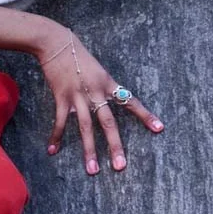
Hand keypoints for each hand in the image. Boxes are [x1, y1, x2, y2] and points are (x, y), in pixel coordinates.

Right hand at [37, 29, 163, 174]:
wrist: (56, 43)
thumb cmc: (77, 55)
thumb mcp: (96, 69)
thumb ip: (102, 87)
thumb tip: (104, 102)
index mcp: (108, 84)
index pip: (130, 101)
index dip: (145, 115)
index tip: (159, 128)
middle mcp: (96, 92)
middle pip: (109, 123)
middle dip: (115, 146)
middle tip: (121, 167)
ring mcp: (79, 96)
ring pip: (86, 128)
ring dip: (89, 150)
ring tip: (92, 170)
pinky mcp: (62, 97)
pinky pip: (61, 121)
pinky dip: (56, 136)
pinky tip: (53, 151)